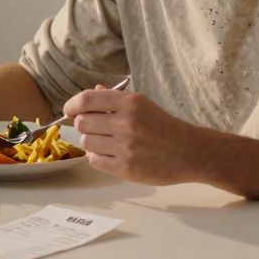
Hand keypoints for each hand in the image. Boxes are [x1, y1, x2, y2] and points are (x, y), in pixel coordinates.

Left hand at [62, 83, 203, 184]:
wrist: (190, 152)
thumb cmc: (165, 127)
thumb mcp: (143, 106)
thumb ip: (115, 99)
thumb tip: (94, 90)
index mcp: (130, 103)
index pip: (87, 99)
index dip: (72, 104)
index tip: (69, 110)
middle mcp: (126, 123)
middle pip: (82, 122)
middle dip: (85, 125)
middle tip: (97, 128)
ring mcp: (125, 147)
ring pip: (86, 143)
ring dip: (92, 143)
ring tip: (108, 142)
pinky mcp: (125, 168)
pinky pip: (94, 161)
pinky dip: (98, 158)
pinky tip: (112, 154)